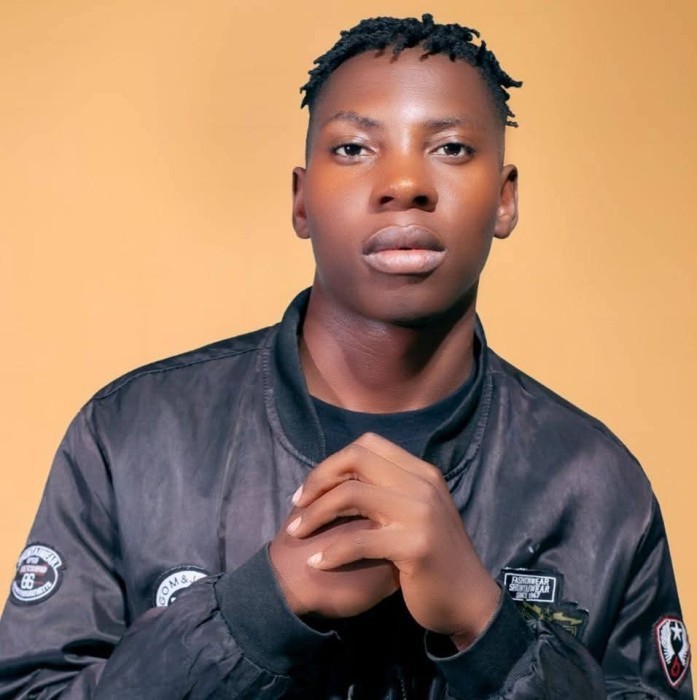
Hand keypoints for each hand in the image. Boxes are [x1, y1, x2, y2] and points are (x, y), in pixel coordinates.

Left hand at [288, 432, 500, 646]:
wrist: (471, 600)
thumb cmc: (435, 559)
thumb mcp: (417, 513)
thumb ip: (389, 491)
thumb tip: (342, 479)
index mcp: (421, 472)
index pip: (368, 444)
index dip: (333, 461)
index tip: (311, 488)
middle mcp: (423, 484)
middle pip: (356, 459)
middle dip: (319, 478)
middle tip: (298, 504)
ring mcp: (422, 513)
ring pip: (352, 494)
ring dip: (316, 513)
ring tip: (298, 532)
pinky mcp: (416, 546)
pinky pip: (359, 541)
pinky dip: (331, 551)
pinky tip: (317, 563)